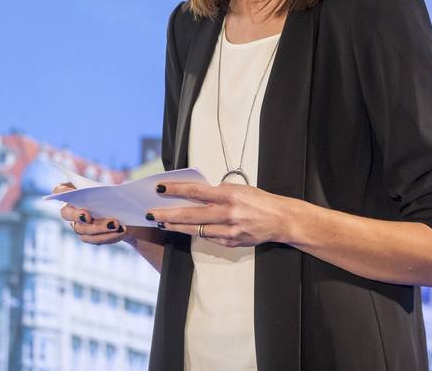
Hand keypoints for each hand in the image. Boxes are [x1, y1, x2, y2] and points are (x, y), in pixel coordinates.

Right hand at [53, 182, 135, 245]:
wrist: (127, 214)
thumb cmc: (115, 197)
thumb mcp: (112, 191)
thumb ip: (105, 191)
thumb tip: (109, 194)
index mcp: (75, 193)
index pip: (60, 190)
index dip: (62, 191)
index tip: (70, 193)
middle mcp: (72, 210)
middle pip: (66, 213)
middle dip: (77, 215)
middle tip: (88, 217)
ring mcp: (78, 225)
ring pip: (81, 229)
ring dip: (99, 227)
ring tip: (116, 224)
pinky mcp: (89, 237)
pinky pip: (94, 239)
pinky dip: (108, 235)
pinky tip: (120, 230)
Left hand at [146, 181, 288, 247]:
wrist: (280, 219)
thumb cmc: (259, 200)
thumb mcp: (239, 189)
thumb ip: (218, 192)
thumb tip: (196, 194)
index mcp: (228, 195)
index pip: (196, 191)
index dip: (176, 190)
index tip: (160, 188)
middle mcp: (227, 213)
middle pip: (190, 214)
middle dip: (168, 214)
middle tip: (151, 213)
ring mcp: (228, 231)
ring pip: (195, 230)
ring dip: (177, 226)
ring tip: (162, 223)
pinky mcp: (230, 243)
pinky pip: (208, 238)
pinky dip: (196, 233)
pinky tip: (184, 230)